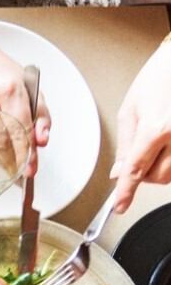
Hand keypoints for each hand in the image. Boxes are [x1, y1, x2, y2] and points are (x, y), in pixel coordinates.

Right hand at [0, 42, 50, 174]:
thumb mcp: (27, 85)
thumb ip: (39, 113)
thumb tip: (42, 139)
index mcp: (10, 88)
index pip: (22, 128)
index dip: (28, 151)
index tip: (32, 167)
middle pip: (3, 139)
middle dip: (15, 159)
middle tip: (22, 172)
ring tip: (8, 167)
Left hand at [111, 40, 170, 211]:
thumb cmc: (159, 78)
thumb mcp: (131, 110)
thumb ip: (124, 145)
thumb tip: (119, 172)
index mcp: (156, 129)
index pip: (135, 171)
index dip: (126, 193)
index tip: (120, 206)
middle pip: (157, 177)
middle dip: (144, 174)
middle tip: (138, 158)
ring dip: (159, 169)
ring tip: (155, 147)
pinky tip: (166, 146)